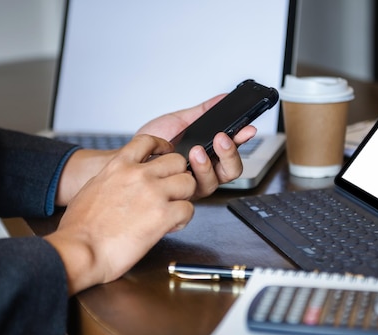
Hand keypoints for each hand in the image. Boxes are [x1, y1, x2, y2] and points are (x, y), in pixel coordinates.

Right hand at [46, 135, 195, 294]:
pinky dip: (183, 220)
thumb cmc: (80, 228)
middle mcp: (138, 175)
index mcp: (118, 166)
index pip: (148, 141)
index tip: (166, 154)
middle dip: (177, 176)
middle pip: (177, 161)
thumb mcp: (92, 189)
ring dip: (183, 197)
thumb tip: (120, 183)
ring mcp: (153, 193)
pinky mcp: (163, 216)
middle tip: (171, 192)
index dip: (162, 147)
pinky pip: (188, 209)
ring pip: (189, 183)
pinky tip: (170, 227)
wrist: (80, 250)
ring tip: (172, 211)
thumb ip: (112, 179)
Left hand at [136, 94, 256, 198]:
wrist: (130, 155)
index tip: (248, 128)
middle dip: (230, 153)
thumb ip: (204, 111)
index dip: (243, 139)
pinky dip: (194, 173)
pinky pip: (196, 188)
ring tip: (197, 150)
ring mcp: (194, 183)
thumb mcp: (180, 121)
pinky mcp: (182, 194)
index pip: (233, 148)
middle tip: (221, 138)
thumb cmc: (152, 141)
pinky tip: (186, 161)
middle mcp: (205, 170)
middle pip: (232, 169)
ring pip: (216, 181)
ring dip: (209, 164)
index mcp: (209, 152)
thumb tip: (225, 98)